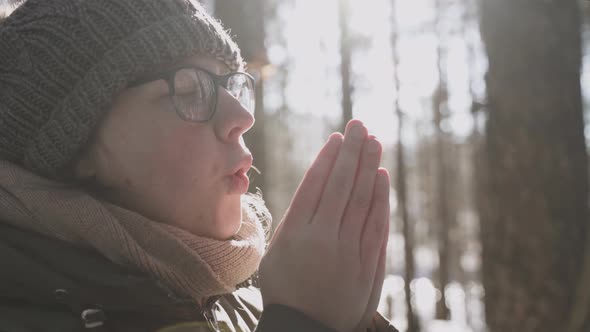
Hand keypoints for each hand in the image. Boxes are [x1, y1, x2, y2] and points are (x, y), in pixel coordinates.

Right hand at [259, 120, 390, 331]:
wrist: (305, 328)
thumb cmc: (284, 288)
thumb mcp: (276, 253)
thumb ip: (295, 220)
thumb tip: (316, 189)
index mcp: (296, 233)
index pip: (316, 185)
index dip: (328, 158)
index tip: (337, 138)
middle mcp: (323, 237)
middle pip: (342, 185)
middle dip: (352, 152)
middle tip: (360, 125)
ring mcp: (348, 250)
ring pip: (362, 200)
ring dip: (369, 168)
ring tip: (374, 142)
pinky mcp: (366, 263)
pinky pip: (375, 224)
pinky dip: (380, 199)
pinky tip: (381, 178)